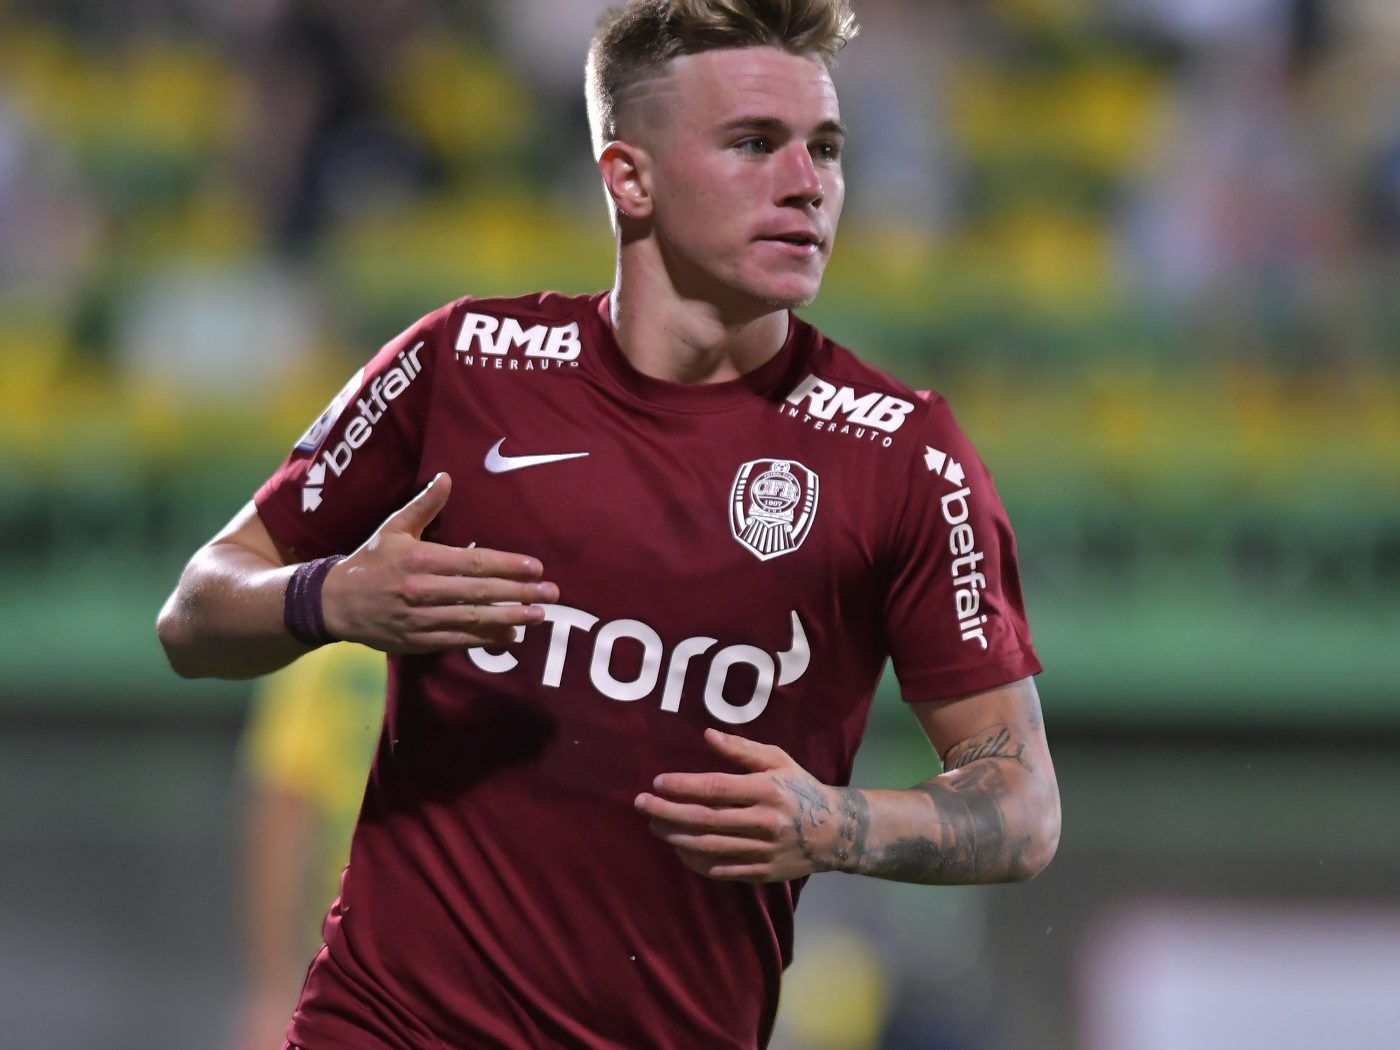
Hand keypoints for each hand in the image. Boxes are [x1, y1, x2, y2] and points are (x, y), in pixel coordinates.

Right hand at [321, 472, 558, 652]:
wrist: (335, 603)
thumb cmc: (370, 560)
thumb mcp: (393, 527)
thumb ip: (424, 505)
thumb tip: (446, 477)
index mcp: (420, 559)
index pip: (473, 562)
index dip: (507, 565)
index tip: (535, 567)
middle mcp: (422, 590)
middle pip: (480, 592)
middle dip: (519, 593)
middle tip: (551, 593)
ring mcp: (421, 619)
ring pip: (473, 619)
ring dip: (510, 619)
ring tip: (539, 616)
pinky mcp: (418, 641)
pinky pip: (459, 640)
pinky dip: (486, 639)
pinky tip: (511, 636)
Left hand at [635, 728, 851, 882]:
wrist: (835, 832)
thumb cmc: (800, 789)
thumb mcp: (778, 760)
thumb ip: (742, 750)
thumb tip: (708, 735)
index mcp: (766, 790)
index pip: (716, 788)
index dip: (683, 786)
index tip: (657, 782)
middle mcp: (764, 821)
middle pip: (706, 819)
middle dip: (668, 812)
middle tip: (642, 805)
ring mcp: (763, 850)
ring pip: (709, 846)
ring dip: (676, 837)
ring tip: (655, 825)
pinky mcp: (762, 872)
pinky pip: (722, 869)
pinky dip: (696, 861)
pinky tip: (679, 848)